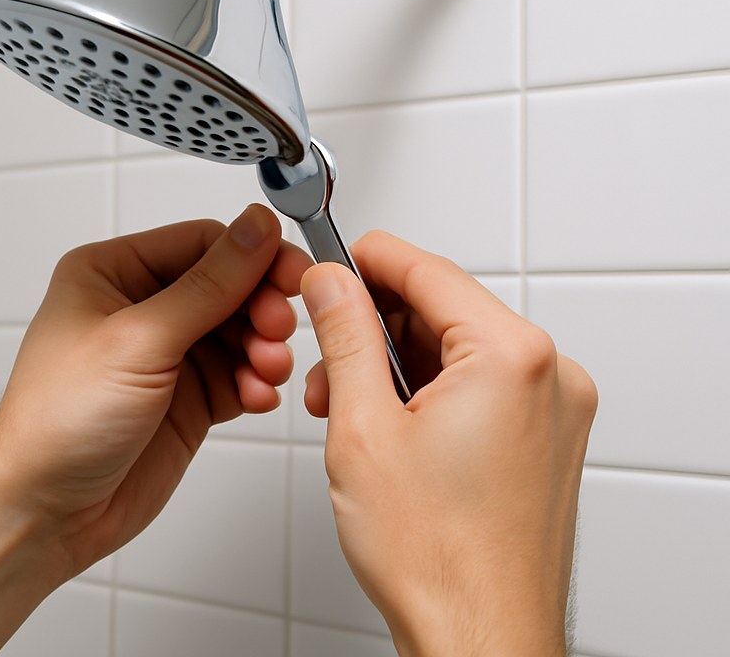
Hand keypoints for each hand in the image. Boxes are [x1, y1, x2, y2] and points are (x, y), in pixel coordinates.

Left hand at [0, 204, 310, 578]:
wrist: (44, 513)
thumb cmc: (57, 420)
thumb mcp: (139, 339)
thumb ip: (208, 284)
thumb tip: (255, 228)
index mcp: (113, 273)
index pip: (201, 243)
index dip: (251, 255)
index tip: (291, 273)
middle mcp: (141, 308)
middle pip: (227, 286)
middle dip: (260, 307)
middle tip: (280, 328)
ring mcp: (166, 355)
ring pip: (240, 332)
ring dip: (263, 348)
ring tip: (267, 369)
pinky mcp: (186, 398)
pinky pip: (239, 375)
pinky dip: (256, 383)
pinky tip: (256, 396)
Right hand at [301, 232, 596, 656]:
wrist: (481, 642)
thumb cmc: (438, 560)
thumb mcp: (362, 427)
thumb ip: (344, 335)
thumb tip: (330, 283)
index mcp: (512, 358)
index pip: (426, 269)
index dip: (364, 262)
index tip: (326, 267)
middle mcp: (548, 374)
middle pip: (441, 307)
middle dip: (373, 328)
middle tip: (326, 360)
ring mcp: (553, 408)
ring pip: (455, 347)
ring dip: (395, 363)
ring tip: (348, 408)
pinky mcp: (545, 436)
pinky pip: (478, 382)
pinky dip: (428, 390)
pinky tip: (387, 424)